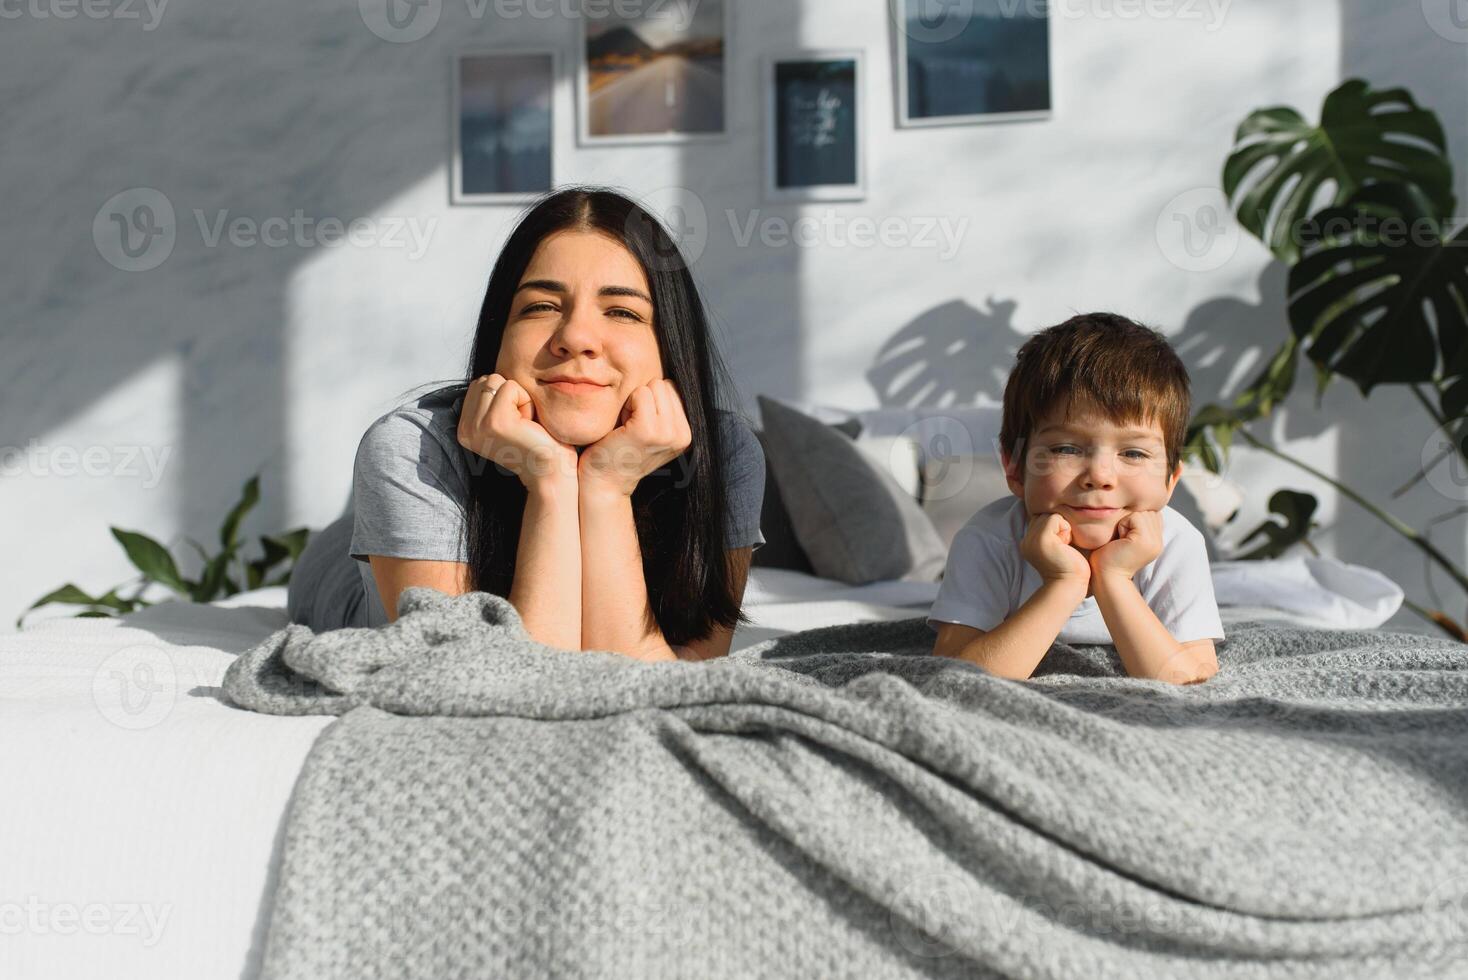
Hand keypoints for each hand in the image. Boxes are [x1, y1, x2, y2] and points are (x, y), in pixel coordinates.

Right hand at [455, 373, 576, 491]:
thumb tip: (488, 377)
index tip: (514, 424)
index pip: (478, 385)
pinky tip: (529, 424)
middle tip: (521, 424)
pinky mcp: (495, 422)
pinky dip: (526, 401)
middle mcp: (465, 429)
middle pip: (486, 380)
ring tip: (524, 424)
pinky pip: (510, 387)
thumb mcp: (503, 419)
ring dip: (518, 398)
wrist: (551, 471)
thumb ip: (489, 400)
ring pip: (497, 381)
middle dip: (510, 395)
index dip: (504, 397)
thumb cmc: (535, 442)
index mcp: (464, 428)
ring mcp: (478, 426)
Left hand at [577, 379, 691, 496]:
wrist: (603, 482)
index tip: (639, 426)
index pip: (672, 389)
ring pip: (652, 386)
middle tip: (631, 427)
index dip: (650, 401)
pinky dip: (626, 406)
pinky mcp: (648, 430)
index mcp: (686, 433)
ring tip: (626, 428)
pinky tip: (621, 428)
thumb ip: (664, 408)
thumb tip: (667, 373)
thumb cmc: (620, 449)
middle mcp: (682, 435)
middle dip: (643, 399)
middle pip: (663, 384)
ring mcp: (667, 433)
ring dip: (634, 402)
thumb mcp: (651, 429)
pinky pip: (640, 394)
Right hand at [1020, 512, 1090, 587]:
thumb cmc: (1070, 568)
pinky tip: (1066, 545)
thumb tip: (1058, 515)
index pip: (1040, 520)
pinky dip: (1065, 528)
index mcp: (1028, 543)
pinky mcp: (1041, 539)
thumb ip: (1052, 532)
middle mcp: (1026, 541)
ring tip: (1064, 546)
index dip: (1054, 527)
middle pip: (1043, 515)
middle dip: (1058, 526)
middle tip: (1063, 546)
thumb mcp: (1057, 547)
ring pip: (1049, 516)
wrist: (1070, 586)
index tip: (1061, 545)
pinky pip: (1055, 519)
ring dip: (1062, 527)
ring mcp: (1031, 540)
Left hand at [1088, 509, 1162, 579]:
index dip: (1133, 520)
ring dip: (1125, 522)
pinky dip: (1123, 525)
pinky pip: (1135, 517)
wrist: (1105, 577)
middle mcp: (1159, 542)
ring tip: (1120, 540)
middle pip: (1146, 511)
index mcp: (1156, 541)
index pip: (1150, 513)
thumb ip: (1135, 524)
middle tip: (1121, 540)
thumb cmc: (1107, 557)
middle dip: (1129, 520)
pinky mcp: (1145, 541)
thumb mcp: (1125, 538)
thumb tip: (1135, 504)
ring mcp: (1154, 542)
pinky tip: (1119, 541)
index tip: (1123, 538)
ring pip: (1141, 513)